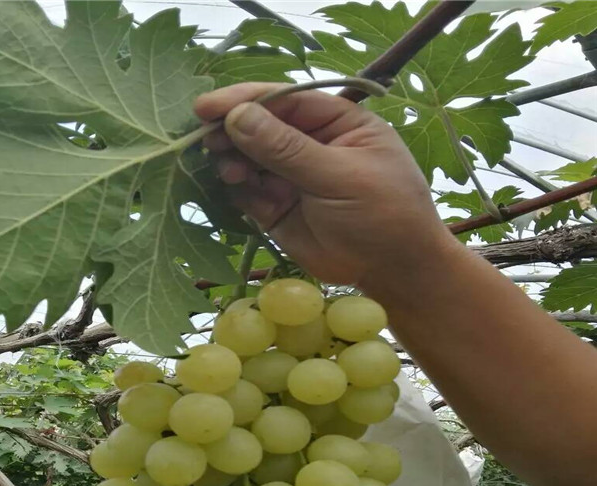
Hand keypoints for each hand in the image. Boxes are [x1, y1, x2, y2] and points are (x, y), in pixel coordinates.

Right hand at [194, 82, 455, 290]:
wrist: (392, 271)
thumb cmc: (382, 214)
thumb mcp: (339, 176)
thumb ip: (288, 149)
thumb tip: (239, 117)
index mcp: (335, 121)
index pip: (284, 100)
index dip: (245, 100)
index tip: (207, 108)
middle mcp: (309, 144)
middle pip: (260, 127)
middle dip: (232, 132)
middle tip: (208, 142)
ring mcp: (291, 177)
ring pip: (248, 159)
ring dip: (233, 162)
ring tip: (230, 172)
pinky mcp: (277, 209)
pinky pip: (248, 192)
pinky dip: (239, 191)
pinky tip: (244, 194)